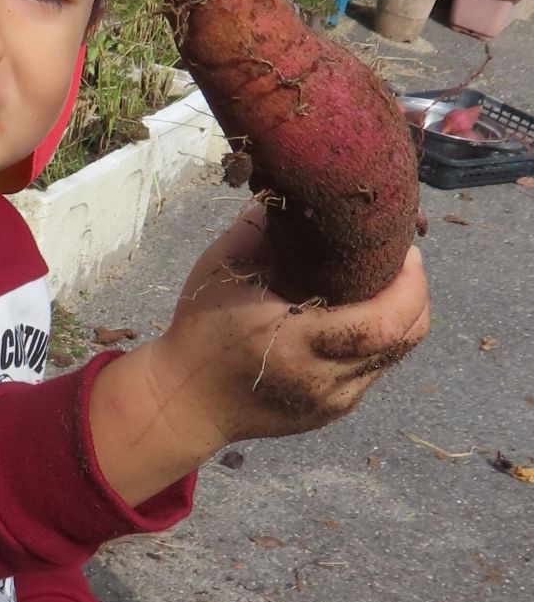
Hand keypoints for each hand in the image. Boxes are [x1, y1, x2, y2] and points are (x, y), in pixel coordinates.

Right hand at [90, 205, 429, 505]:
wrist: (185, 403)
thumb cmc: (200, 329)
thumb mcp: (222, 268)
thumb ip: (264, 226)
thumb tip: (305, 190)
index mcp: (295, 343)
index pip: (384, 321)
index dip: (410, 283)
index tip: (404, 249)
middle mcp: (322, 379)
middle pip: (406, 337)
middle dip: (416, 293)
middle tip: (401, 261)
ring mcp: (332, 401)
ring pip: (397, 354)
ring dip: (401, 315)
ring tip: (382, 284)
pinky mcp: (334, 411)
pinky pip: (375, 369)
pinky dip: (378, 338)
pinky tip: (355, 316)